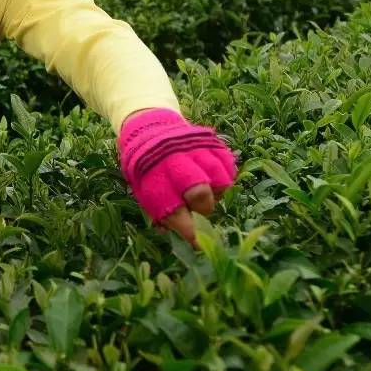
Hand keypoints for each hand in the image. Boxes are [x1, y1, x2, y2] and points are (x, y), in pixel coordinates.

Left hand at [119, 108, 236, 247]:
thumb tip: (169, 231)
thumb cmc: (147, 167)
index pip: (172, 208)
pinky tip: (213, 178)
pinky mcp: (212, 141)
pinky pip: (228, 166)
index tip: (196, 241)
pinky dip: (225, 176)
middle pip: (199, 191)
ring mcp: (195, 148)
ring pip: (220, 180)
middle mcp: (174, 160)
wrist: (151, 128)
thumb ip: (156, 210)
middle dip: (203, 207)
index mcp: (152, 176)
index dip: (187, 229)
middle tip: (199, 208)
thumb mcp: (141, 188)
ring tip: (206, 190)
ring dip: (216, 193)